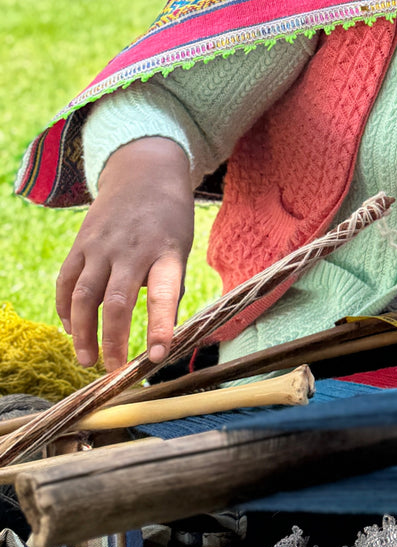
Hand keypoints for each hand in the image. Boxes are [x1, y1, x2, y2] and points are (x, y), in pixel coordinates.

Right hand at [56, 138, 194, 370]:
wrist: (143, 174)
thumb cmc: (169, 222)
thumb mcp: (181, 251)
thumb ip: (169, 290)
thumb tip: (160, 339)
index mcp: (165, 253)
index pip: (164, 295)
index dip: (160, 327)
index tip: (158, 357)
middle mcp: (131, 250)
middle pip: (116, 302)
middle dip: (113, 341)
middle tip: (114, 372)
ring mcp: (101, 246)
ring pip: (84, 296)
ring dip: (82, 333)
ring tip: (87, 361)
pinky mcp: (80, 244)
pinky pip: (66, 282)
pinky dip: (65, 310)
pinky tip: (71, 330)